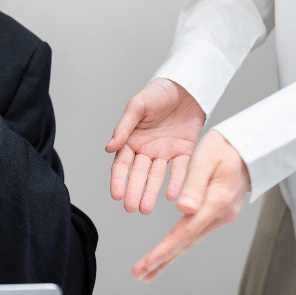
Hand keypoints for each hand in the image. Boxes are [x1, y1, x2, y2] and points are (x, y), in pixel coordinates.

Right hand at [106, 78, 205, 213]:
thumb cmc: (158, 92)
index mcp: (132, 139)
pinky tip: (171, 195)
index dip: (118, 180)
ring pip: (157, 176)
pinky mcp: (184, 151)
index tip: (116, 195)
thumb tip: (108, 148)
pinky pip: (179, 169)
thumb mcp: (137, 106)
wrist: (187, 85)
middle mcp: (147, 149)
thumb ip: (123, 127)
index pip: (122, 164)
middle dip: (134, 192)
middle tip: (132, 208)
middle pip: (138, 175)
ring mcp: (165, 152)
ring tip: (146, 209)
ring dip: (151, 192)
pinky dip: (176, 182)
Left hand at [132, 129, 249, 280]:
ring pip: (190, 241)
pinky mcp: (218, 213)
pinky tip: (167, 253)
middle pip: (187, 243)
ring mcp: (221, 216)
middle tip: (140, 275)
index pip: (185, 232)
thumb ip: (194, 184)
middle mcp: (220, 214)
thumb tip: (183, 208)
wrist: (252, 146)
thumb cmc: (227, 146)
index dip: (165, 249)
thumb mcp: (206, 159)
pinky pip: (194, 233)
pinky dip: (178, 245)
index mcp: (216, 202)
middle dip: (162, 260)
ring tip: (148, 272)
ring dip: (168, 257)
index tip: (148, 262)